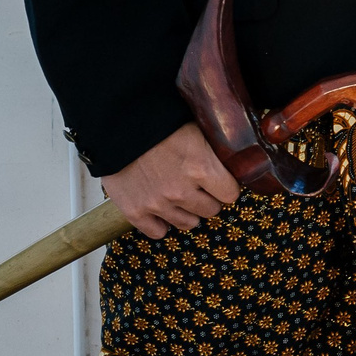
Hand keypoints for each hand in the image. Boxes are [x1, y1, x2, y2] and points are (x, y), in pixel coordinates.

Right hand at [101, 123, 241, 238]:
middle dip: (208, 198)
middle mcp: (181, 191)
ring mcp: (157, 204)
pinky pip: (157, 232)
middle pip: (211, 210)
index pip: (230, 194)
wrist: (118, 126)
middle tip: (199, 187)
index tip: (220, 181)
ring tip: (180, 198)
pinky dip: (160, 223)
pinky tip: (161, 211)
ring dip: (187, 212)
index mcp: (202, 168)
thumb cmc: (161, 123)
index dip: (226, 186)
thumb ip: (215, 150)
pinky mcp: (134, 211)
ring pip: (188, 223)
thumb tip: (237, 159)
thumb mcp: (198, 129)